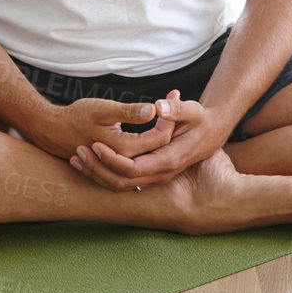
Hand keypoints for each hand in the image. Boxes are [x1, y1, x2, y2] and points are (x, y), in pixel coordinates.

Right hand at [26, 96, 173, 165]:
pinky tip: (154, 132)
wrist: (52, 131)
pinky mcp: (116, 167)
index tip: (172, 96)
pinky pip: (141, 160)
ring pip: (152, 157)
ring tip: (168, 117)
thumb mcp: (103, 109)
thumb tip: (154, 110)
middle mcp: (125, 162)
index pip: (160, 138)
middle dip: (170, 127)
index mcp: (125, 148)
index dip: (170, 117)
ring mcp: (120, 167)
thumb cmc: (76, 116)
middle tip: (174, 103)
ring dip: (162, 139)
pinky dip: (151, 148)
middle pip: (160, 149)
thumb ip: (129, 112)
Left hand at [71, 89, 227, 190]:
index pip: (135, 168)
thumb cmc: (202, 119)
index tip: (95, 144)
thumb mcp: (193, 111)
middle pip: (124, 182)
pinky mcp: (152, 173)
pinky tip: (90, 161)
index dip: (113, 160)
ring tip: (77, 158)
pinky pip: (125, 181)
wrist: (214, 132)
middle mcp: (162, 173)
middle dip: (99, 169)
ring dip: (98, 174)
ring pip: (122, 185)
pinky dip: (106, 173)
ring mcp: (157, 176)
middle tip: (79, 153)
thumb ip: (176, 109)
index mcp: (169, 159)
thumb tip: (158, 107)